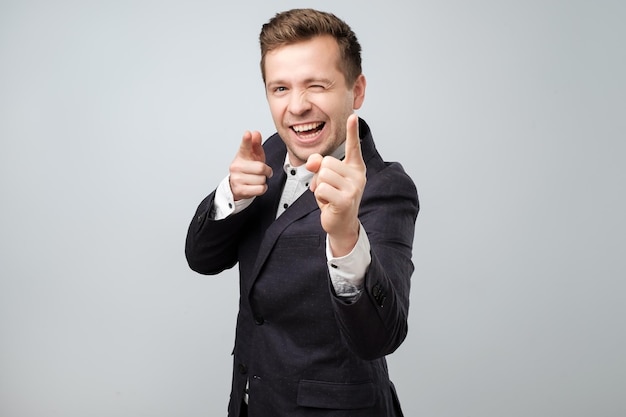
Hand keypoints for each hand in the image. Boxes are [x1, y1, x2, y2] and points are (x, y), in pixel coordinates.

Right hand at [229, 130, 272, 200]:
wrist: (238, 185)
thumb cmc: (249, 168)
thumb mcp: (253, 155)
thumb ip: (255, 143)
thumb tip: (255, 133)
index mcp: (241, 155)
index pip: (244, 146)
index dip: (246, 140)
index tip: (247, 134)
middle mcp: (236, 166)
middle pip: (261, 168)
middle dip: (266, 171)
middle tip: (264, 172)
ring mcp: (237, 179)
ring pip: (261, 180)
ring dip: (263, 180)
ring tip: (256, 179)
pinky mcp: (240, 190)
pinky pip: (260, 189)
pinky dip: (262, 188)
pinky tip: (256, 186)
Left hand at [306, 114, 365, 255]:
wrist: (341, 224)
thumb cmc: (333, 198)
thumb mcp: (325, 178)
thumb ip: (319, 165)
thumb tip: (312, 162)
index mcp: (355, 168)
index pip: (354, 147)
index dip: (352, 131)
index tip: (353, 116)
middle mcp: (358, 176)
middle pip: (326, 162)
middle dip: (320, 176)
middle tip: (328, 189)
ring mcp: (353, 188)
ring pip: (322, 175)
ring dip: (319, 187)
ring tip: (328, 196)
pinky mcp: (345, 200)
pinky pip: (321, 188)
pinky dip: (319, 197)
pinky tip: (328, 204)